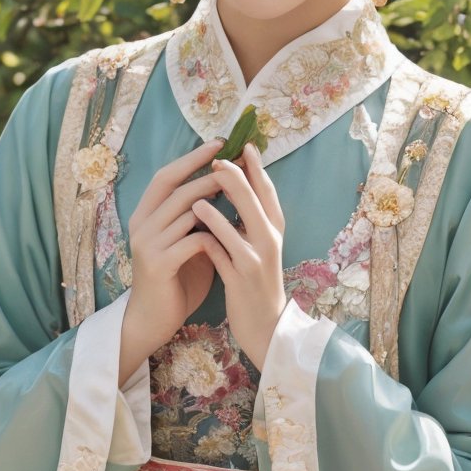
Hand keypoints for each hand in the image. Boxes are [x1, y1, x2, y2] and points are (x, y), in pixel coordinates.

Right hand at [119, 138, 224, 382]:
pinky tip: (228, 233)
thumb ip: (196, 217)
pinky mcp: (158, 265)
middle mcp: (141, 224)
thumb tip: (224, 187)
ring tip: (239, 192)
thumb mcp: (185, 241)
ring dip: (214, 201)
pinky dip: (211, 234)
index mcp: (145, 215)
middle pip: (175, 187)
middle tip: (234, 161)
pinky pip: (190, 241)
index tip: (219, 142)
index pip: (167, 175)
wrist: (154, 319)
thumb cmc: (175, 278)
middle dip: (206, 171)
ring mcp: (147, 244)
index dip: (192, 157)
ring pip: (184, 211)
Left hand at [191, 141, 287, 369]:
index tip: (245, 146)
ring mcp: (256, 260)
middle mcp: (270, 241)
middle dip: (238, 179)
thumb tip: (238, 185)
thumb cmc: (257, 280)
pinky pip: (223, 254)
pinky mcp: (241, 279)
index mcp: (275, 229)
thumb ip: (251, 218)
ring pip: (240, 227)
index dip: (257, 169)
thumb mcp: (260, 246)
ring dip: (220, 207)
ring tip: (200, 191)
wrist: (265, 324)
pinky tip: (195, 229)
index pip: (269, 193)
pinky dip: (210, 239)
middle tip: (220, 160)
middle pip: (257, 203)